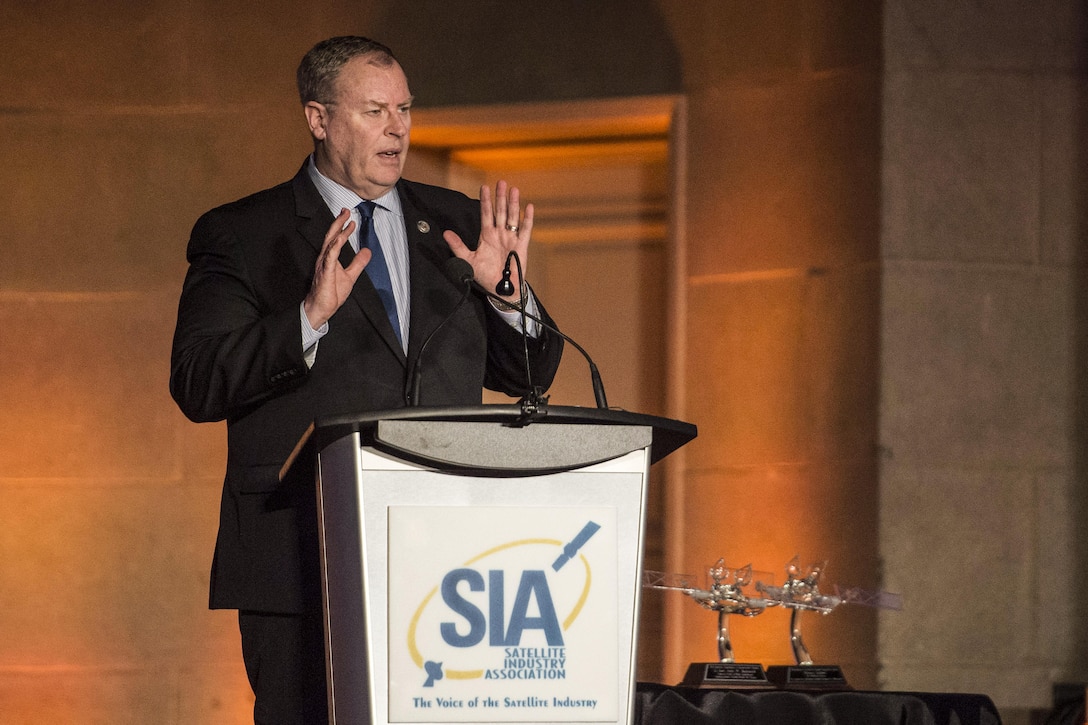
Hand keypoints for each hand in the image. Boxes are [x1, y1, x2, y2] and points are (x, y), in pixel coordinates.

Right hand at [303, 208, 370, 327]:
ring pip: (330, 243)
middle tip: (345, 211)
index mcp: (329, 258)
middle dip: (338, 222)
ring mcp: (324, 265)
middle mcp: (325, 258)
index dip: (343, 228)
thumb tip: (367, 251)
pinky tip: (339, 238)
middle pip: (331, 236)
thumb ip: (358, 263)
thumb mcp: (350, 275)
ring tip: (344, 220)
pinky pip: (330, 257)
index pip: (336, 239)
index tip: (351, 220)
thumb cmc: (331, 293)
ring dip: (337, 230)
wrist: (321, 308)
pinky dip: (334, 247)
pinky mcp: (325, 273)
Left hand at [443, 180, 532, 301]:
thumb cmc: (485, 275)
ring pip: (512, 217)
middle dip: (500, 197)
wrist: (500, 289)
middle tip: (501, 182)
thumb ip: (458, 246)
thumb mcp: (468, 260)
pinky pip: (525, 229)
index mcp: (487, 235)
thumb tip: (445, 233)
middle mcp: (499, 234)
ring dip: (513, 204)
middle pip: (500, 211)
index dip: (485, 200)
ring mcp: (511, 238)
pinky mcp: (521, 245)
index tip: (484, 187)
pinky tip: (528, 207)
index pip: (486, 213)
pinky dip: (527, 218)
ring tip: (513, 190)